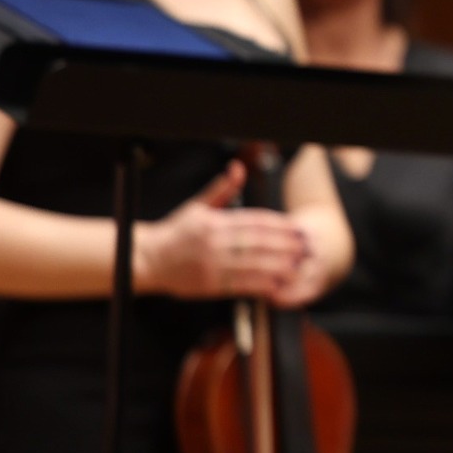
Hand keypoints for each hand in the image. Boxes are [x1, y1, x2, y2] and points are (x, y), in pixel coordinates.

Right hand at [135, 164, 314, 300]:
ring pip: (252, 264)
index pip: (254, 221)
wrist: (148, 258)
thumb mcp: (197, 205)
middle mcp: (214, 242)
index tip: (296, 227)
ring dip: (278, 265)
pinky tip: (276, 284)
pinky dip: (260, 285)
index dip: (278, 225)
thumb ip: (222, 189)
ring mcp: (211, 264)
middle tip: (305, 246)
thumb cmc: (175, 231)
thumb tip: (238, 167)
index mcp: (214, 221)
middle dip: (285, 245)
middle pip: (258, 243)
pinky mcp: (208, 284)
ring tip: (297, 265)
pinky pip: (239, 284)